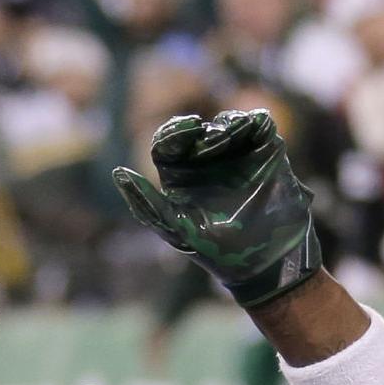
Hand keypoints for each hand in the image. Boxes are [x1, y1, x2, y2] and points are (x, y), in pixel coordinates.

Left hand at [113, 109, 320, 307]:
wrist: (265, 263)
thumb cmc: (218, 253)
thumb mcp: (178, 230)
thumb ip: (148, 204)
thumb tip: (118, 173)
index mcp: (181, 176)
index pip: (168, 142)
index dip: (173, 132)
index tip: (186, 131)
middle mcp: (207, 162)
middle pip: (198, 131)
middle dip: (201, 131)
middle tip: (208, 137)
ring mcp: (237, 155)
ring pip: (228, 124)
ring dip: (228, 124)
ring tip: (229, 137)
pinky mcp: (265, 153)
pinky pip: (259, 125)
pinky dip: (254, 121)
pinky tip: (249, 131)